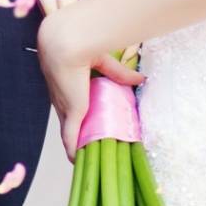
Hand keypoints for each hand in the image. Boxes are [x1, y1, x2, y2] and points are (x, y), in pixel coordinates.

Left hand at [37, 10, 146, 161]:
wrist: (67, 43)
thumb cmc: (81, 47)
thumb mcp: (103, 64)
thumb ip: (121, 73)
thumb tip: (141, 78)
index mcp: (68, 87)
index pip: (72, 106)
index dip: (82, 117)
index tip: (92, 125)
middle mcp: (63, 100)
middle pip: (71, 123)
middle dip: (81, 135)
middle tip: (97, 146)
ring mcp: (64, 108)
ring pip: (71, 133)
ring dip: (79, 145)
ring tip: (91, 157)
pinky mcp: (70, 114)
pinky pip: (70, 139)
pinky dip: (73, 150)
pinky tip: (77, 162)